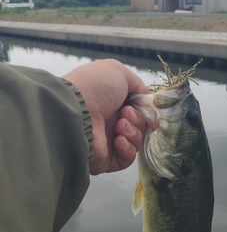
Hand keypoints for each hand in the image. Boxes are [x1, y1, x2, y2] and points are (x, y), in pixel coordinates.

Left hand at [63, 59, 147, 174]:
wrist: (77, 111)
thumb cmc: (95, 88)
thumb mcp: (118, 72)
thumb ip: (137, 84)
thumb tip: (145, 99)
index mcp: (113, 103)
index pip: (138, 110)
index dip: (144, 109)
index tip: (143, 106)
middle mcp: (111, 122)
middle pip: (140, 126)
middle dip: (137, 119)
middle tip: (125, 114)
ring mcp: (109, 141)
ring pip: (136, 141)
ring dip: (133, 132)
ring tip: (119, 125)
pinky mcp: (109, 159)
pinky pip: (128, 158)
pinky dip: (127, 147)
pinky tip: (118, 139)